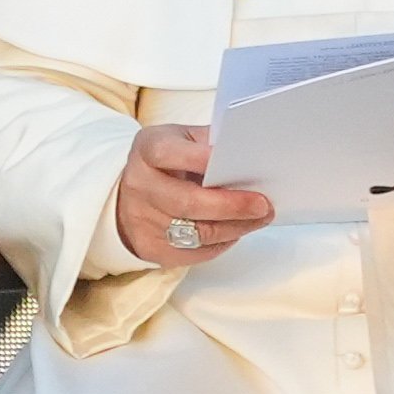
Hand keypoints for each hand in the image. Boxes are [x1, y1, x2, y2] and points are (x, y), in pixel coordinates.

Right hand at [117, 122, 279, 274]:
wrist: (131, 195)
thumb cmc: (169, 163)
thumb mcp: (183, 140)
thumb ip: (209, 143)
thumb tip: (250, 156)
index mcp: (147, 150)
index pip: (168, 153)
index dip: (200, 158)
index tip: (238, 162)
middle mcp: (140, 185)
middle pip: (187, 202)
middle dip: (231, 206)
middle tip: (262, 206)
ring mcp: (142, 219)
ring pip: (196, 232)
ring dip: (234, 228)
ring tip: (259, 219)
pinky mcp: (150, 247)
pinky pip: (194, 252)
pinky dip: (221, 243)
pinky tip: (235, 231)